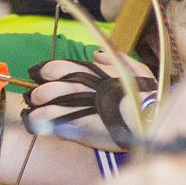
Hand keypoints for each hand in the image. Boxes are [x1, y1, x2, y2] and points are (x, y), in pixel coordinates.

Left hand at [25, 50, 156, 148]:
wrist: (149, 118)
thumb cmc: (145, 93)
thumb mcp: (134, 68)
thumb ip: (114, 57)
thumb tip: (96, 54)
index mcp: (86, 73)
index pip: (51, 68)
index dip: (44, 74)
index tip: (43, 79)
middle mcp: (75, 89)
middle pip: (41, 91)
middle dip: (36, 96)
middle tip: (38, 101)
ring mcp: (72, 110)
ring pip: (40, 112)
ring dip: (36, 114)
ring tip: (36, 117)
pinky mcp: (75, 130)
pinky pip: (49, 128)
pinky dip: (44, 128)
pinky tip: (44, 129)